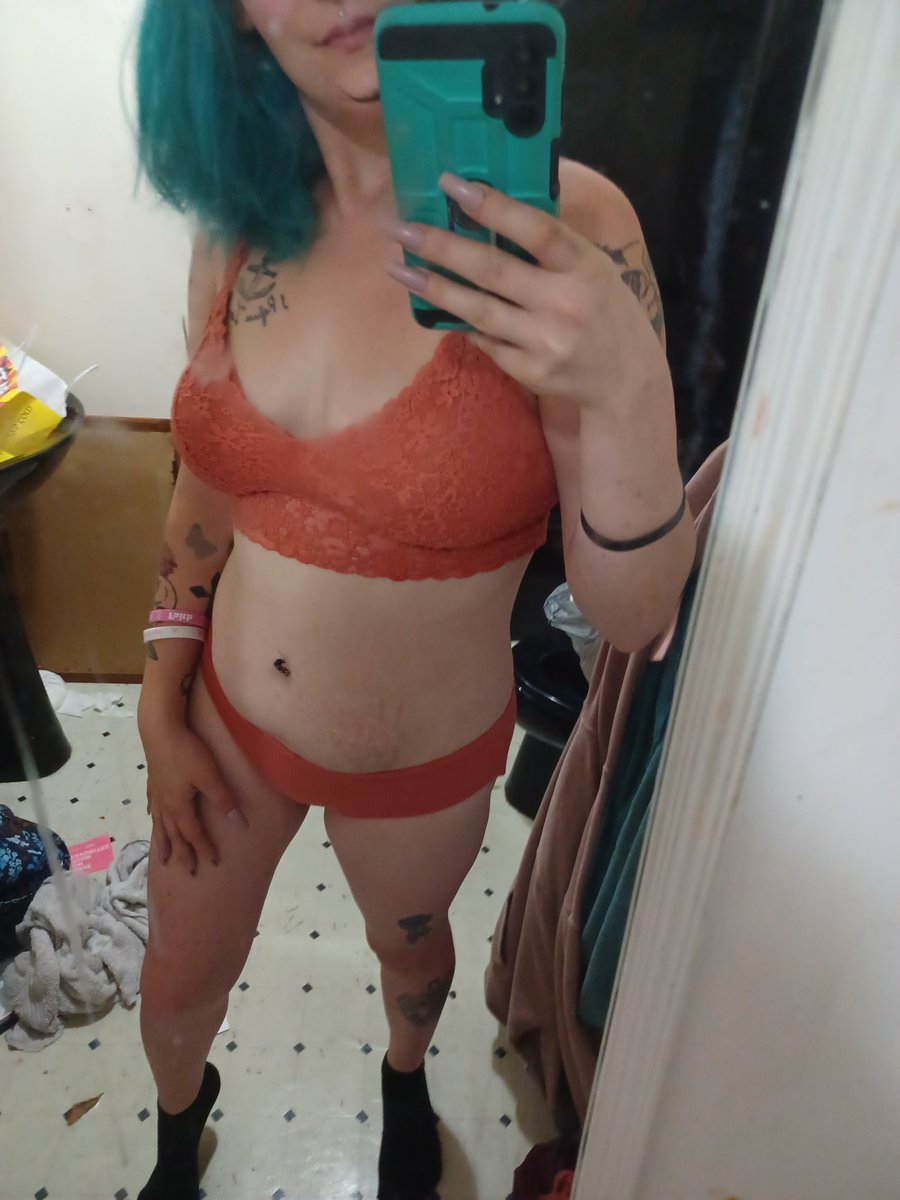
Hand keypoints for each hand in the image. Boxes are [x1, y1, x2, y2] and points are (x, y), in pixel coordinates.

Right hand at [139, 715, 246, 873]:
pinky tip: (153, 816)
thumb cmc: (187, 752)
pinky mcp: (153, 780)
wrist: (159, 729)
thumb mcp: (209, 776)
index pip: (194, 834)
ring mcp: (157, 793)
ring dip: (164, 842)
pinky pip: (153, 805)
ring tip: (163, 858)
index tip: (212, 863)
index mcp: (180, 806)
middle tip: (187, 871)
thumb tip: (240, 825)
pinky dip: (155, 815)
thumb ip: (224, 800)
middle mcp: (166, 804)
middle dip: (182, 853)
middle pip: (175, 835)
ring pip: (160, 824)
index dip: (203, 849)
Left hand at [385, 173, 667, 409]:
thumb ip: (552, 245)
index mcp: (584, 266)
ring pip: (477, 310)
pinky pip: (484, 340)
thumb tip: (493, 206)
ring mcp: (544, 341)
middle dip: (441, 247)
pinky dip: (460, 322)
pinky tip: (434, 307)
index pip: (535, 230)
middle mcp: (563, 303)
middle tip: (401, 230)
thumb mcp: (593, 267)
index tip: (451, 185)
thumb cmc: (604, 310)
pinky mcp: (530, 371)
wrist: (626, 378)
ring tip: (399, 270)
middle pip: (492, 270)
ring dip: (434, 288)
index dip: (493, 206)